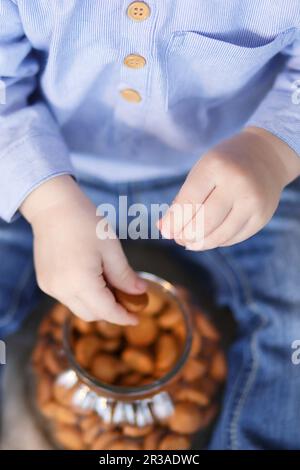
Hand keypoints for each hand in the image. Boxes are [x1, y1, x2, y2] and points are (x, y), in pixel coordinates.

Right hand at [21, 176, 145, 323]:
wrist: (53, 207)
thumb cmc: (85, 222)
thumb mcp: (111, 248)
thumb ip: (124, 275)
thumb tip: (140, 292)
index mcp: (81, 282)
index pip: (106, 311)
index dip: (124, 317)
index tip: (137, 317)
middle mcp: (62, 290)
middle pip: (91, 315)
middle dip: (111, 312)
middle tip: (127, 298)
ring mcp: (50, 287)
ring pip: (79, 308)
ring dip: (96, 304)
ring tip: (111, 285)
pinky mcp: (45, 282)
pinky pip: (67, 298)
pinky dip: (83, 296)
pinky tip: (93, 279)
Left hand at [159, 128, 299, 249]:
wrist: (266, 155)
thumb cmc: (223, 164)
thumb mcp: (201, 171)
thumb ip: (183, 199)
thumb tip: (164, 229)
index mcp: (216, 166)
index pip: (189, 202)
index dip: (174, 221)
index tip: (165, 231)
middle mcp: (238, 184)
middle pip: (205, 222)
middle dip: (186, 235)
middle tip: (178, 237)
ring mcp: (253, 202)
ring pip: (220, 235)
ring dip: (200, 243)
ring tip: (189, 242)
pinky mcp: (262, 217)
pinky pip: (234, 238)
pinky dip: (217, 241)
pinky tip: (209, 238)